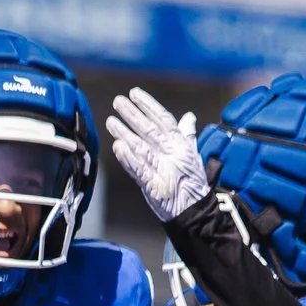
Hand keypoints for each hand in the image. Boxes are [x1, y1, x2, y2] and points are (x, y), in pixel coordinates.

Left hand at [107, 90, 207, 222]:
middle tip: (118, 102)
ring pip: (141, 147)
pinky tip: (118, 147)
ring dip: (125, 134)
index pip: (164, 119)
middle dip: (133, 115)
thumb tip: (189, 117)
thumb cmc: (191, 183)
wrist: (194, 212)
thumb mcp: (192, 156)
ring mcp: (162, 170)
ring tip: (111, 122)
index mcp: (181, 145)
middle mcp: (172, 154)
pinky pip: (139, 170)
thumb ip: (187, 135)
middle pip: (150, 130)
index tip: (135, 93)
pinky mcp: (154, 186)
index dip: (149, 105)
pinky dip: (128, 159)